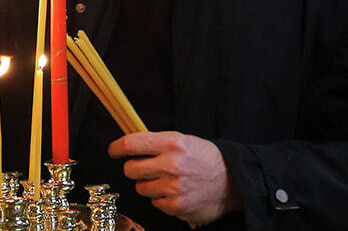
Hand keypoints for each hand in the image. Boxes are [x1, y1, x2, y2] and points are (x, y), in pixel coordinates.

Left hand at [109, 131, 241, 225]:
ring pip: (140, 188)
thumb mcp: (183, 140)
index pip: (131, 144)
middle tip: (146, 167)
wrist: (234, 181)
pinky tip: (174, 191)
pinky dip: (161, 198)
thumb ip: (156, 143)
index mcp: (171, 143)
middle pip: (130, 169)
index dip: (117, 148)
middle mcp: (171, 165)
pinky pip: (154, 202)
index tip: (113, 151)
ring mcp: (173, 187)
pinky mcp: (176, 206)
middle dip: (134, 168)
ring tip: (166, 180)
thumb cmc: (206, 158)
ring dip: (148, 184)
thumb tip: (129, 145)